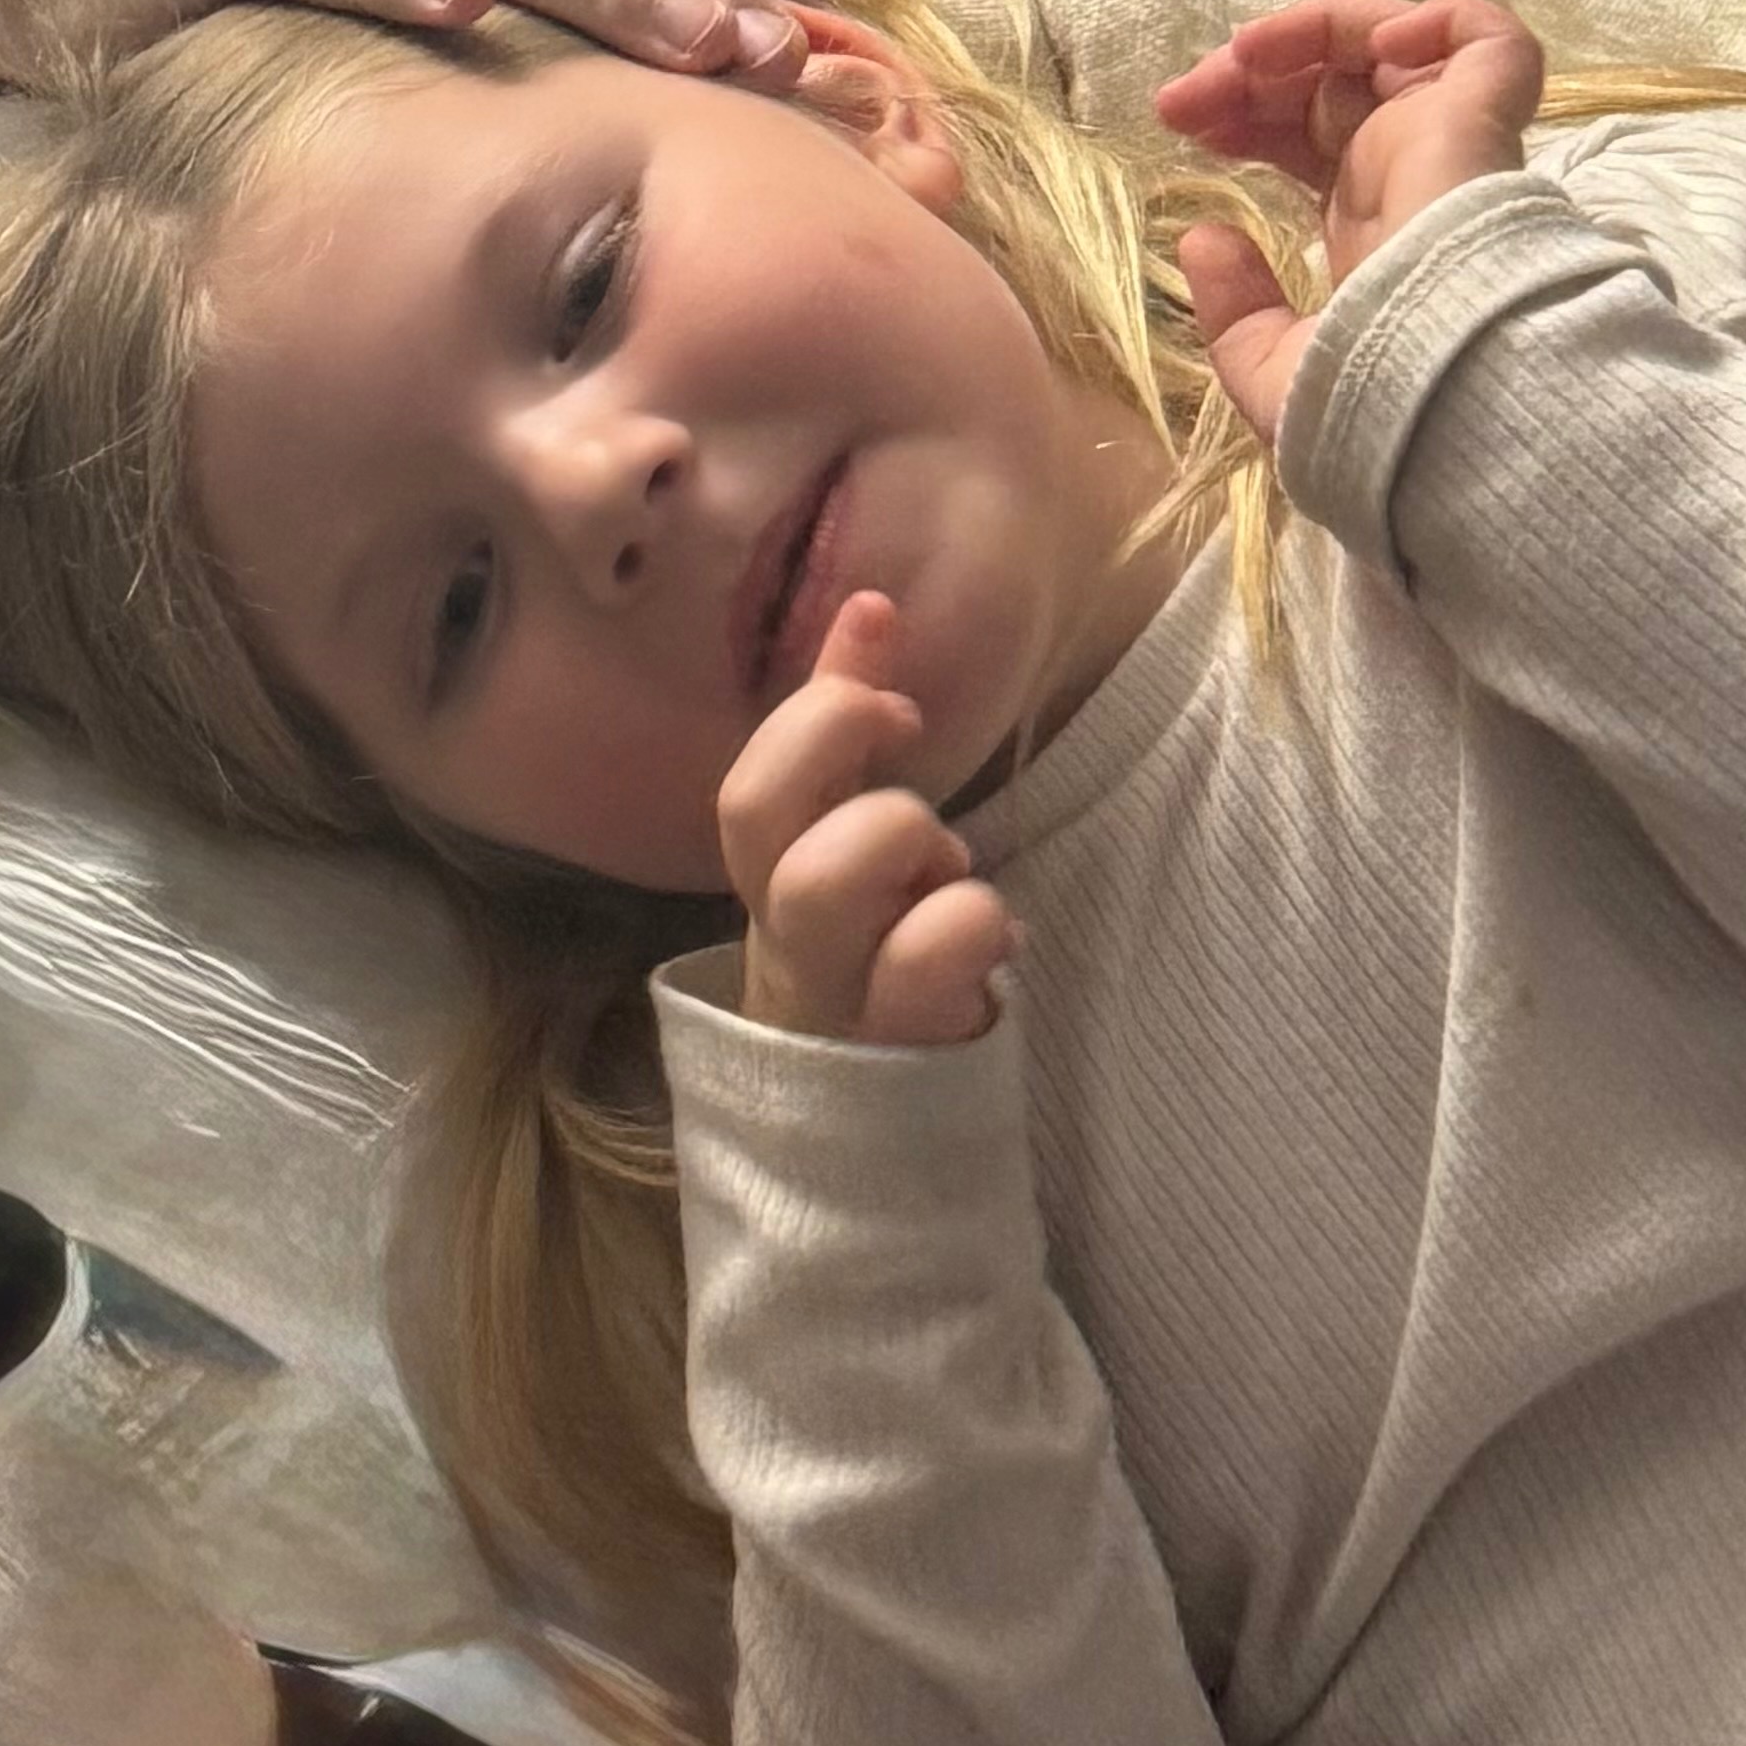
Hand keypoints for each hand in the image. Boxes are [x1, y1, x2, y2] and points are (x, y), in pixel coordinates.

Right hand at [721, 592, 1015, 1041]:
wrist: (887, 1143)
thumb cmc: (879, 960)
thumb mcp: (860, 844)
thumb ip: (853, 731)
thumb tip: (871, 602)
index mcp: (772, 885)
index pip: (748, 785)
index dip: (817, 716)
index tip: (896, 692)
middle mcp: (785, 940)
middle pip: (751, 816)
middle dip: (836, 745)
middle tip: (913, 742)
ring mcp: (832, 998)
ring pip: (816, 888)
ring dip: (899, 838)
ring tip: (950, 866)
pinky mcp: (894, 1052)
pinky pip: (914, 968)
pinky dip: (965, 925)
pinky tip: (997, 941)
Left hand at [1151, 0, 1548, 432]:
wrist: (1446, 400)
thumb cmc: (1373, 401)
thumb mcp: (1278, 373)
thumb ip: (1236, 316)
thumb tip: (1202, 239)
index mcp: (1371, 225)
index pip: (1308, 136)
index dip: (1245, 115)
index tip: (1177, 123)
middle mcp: (1411, 174)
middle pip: (1330, 82)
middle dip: (1249, 72)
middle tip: (1181, 97)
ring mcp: (1453, 141)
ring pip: (1389, 43)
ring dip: (1307, 29)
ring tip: (1242, 57)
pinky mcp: (1487, 119)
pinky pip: (1488, 39)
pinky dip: (1431, 19)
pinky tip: (1363, 48)